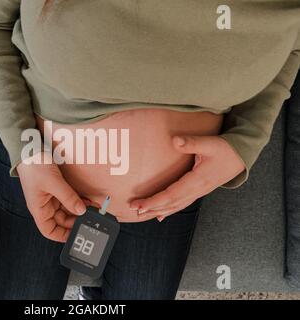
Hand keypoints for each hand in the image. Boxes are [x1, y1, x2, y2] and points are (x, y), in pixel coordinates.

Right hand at [17, 152, 86, 242]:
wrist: (30, 147)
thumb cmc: (34, 166)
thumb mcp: (53, 183)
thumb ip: (68, 198)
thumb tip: (81, 211)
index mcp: (39, 209)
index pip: (50, 231)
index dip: (63, 236)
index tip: (77, 235)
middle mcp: (45, 206)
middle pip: (62, 221)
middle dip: (76, 220)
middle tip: (91, 218)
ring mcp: (51, 197)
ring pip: (67, 209)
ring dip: (80, 209)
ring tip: (93, 208)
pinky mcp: (56, 188)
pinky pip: (69, 198)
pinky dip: (78, 200)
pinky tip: (88, 200)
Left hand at [129, 135, 244, 221]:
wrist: (242, 156)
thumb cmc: (227, 149)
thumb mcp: (211, 143)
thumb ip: (192, 142)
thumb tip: (175, 141)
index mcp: (198, 181)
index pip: (171, 195)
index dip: (154, 201)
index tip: (139, 204)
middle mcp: (197, 190)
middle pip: (171, 204)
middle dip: (152, 208)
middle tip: (133, 209)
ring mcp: (198, 192)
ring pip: (176, 206)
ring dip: (158, 210)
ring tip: (142, 214)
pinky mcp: (198, 190)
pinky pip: (181, 204)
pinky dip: (169, 210)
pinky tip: (160, 216)